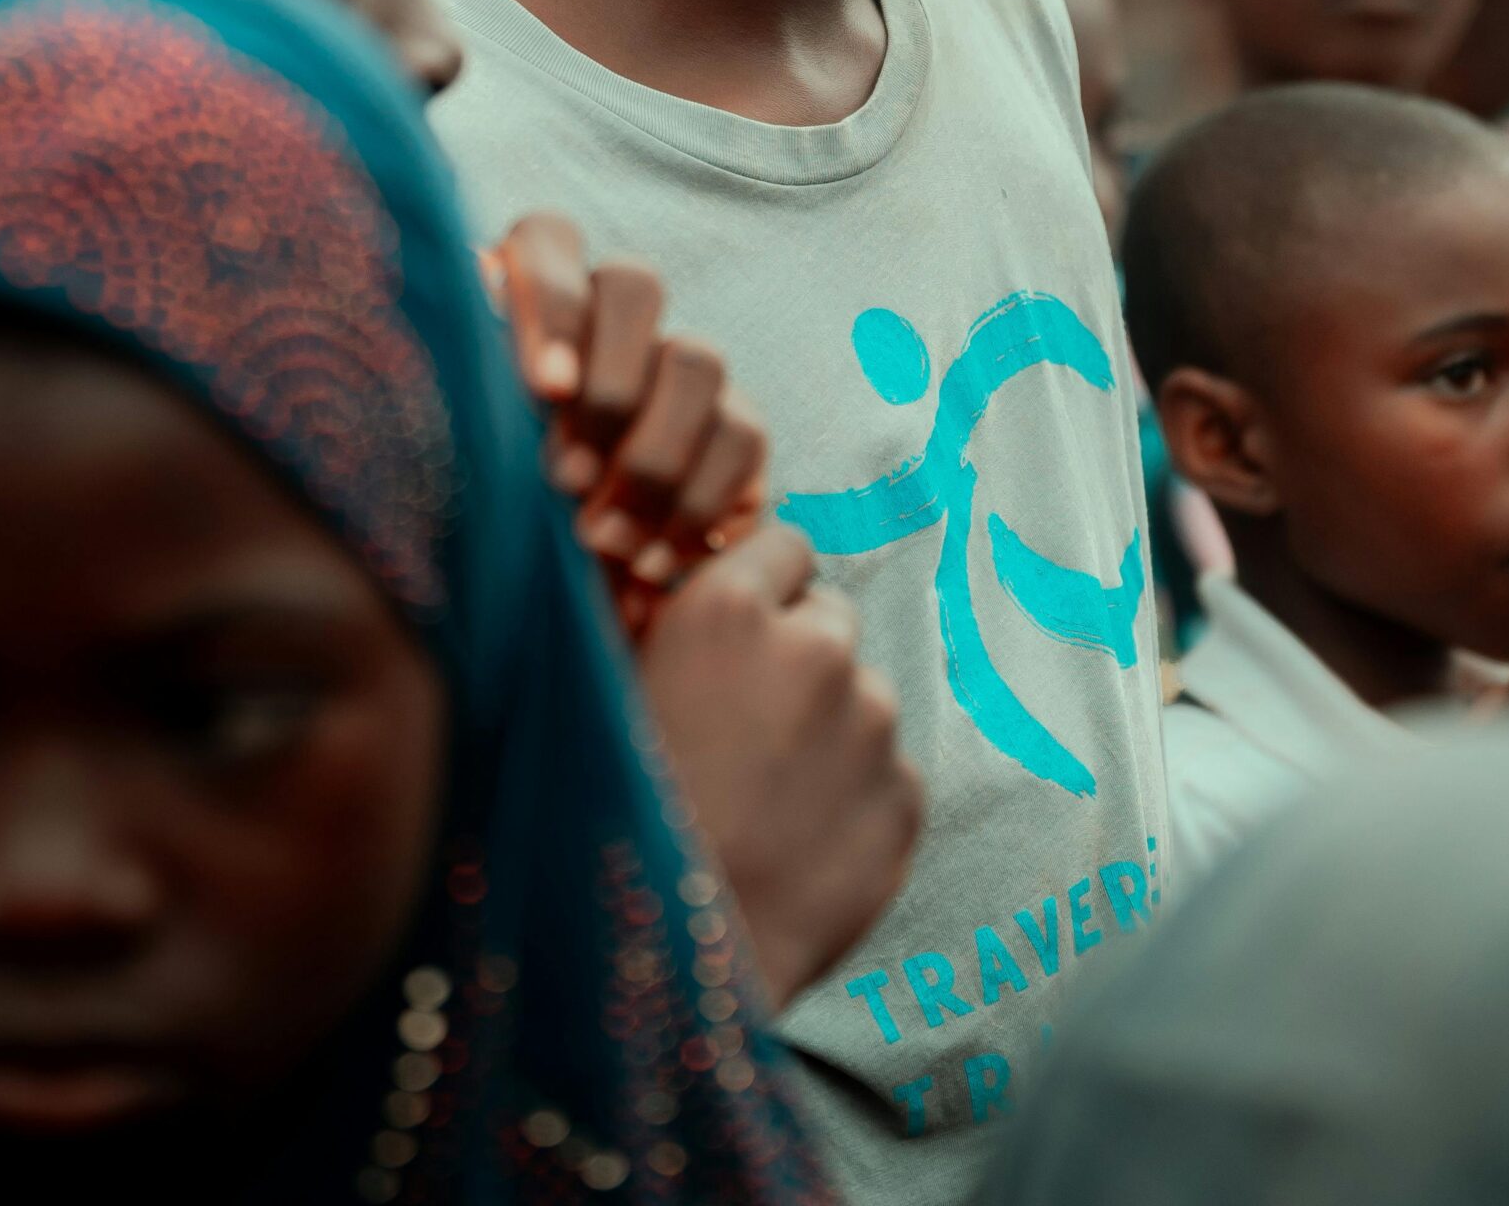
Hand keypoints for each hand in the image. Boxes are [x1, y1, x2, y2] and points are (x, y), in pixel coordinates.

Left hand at [487, 214, 766, 635]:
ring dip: (654, 456)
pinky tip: (651, 565)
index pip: (549, 238)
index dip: (553, 302)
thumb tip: (494, 375)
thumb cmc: (470, 523)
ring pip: (700, 359)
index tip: (543, 393)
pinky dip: (700, 506)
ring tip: (603, 542)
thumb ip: (464, 413)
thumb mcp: (450, 467)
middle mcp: (607, 317)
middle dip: (608, 385)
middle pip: (635, 282)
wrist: (534, 608)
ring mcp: (674, 367)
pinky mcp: (729, 430)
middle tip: (567, 479)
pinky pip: (744, 439)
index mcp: (526, 298)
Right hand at [640, 521, 922, 1009]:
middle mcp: (816, 647)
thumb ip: (660, 624)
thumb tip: (677, 586)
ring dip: (827, 733)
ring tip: (762, 804)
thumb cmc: (605, 824)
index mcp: (729, 609)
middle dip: (797, 656)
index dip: (760, 589)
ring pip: (861, 699)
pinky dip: (854, 799)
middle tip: (745, 731)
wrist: (661, 965)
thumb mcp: (601, 695)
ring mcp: (872, 724)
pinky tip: (795, 845)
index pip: (783, 543)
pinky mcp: (906, 798)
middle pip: (829, 617)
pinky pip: (886, 775)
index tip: (737, 635)